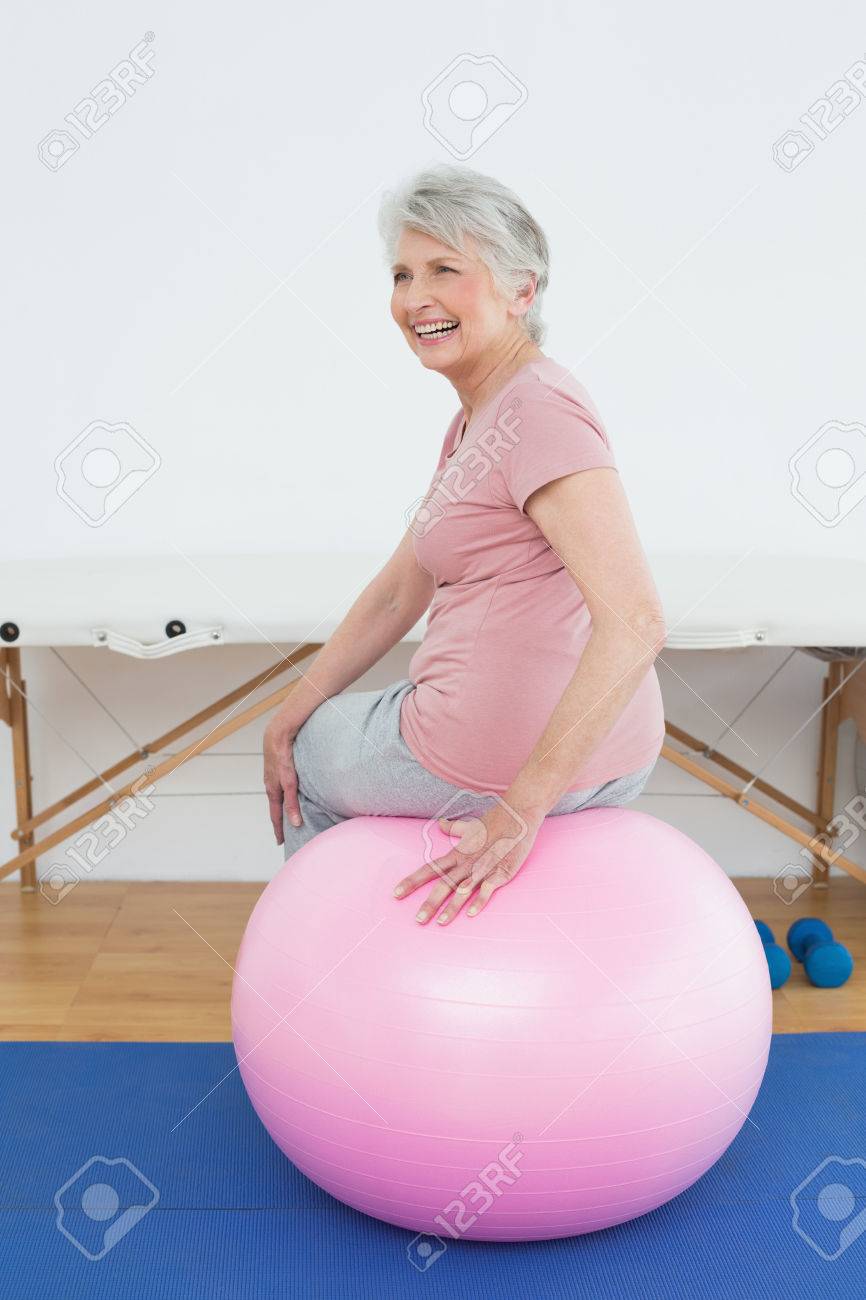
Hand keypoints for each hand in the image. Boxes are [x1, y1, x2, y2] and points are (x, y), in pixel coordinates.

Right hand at [263, 713, 304, 843]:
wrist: (277, 733)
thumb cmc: (282, 756)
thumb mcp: (289, 782)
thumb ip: (292, 802)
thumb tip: (295, 823)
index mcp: (273, 790)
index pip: (275, 815)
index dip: (279, 829)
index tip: (281, 842)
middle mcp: (271, 784)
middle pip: (276, 807)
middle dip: (280, 820)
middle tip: (285, 833)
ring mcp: (274, 776)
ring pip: (279, 796)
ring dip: (283, 806)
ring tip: (289, 815)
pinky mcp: (279, 767)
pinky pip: (282, 785)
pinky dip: (285, 794)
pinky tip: (291, 792)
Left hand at [392, 801, 542, 924]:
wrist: (518, 813)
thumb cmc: (494, 821)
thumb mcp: (470, 826)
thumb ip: (453, 829)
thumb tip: (440, 823)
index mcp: (457, 853)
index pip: (430, 869)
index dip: (413, 881)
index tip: (396, 893)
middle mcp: (466, 862)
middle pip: (444, 884)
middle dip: (430, 902)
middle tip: (418, 920)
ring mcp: (483, 867)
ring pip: (464, 890)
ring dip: (452, 907)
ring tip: (440, 923)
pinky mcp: (501, 871)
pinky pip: (488, 888)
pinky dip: (480, 900)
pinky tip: (472, 913)